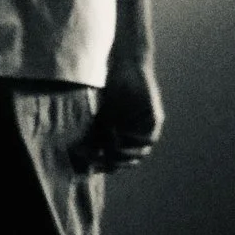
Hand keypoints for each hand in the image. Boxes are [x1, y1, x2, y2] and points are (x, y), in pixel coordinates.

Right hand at [72, 56, 160, 173]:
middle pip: (131, 160)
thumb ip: (96, 133)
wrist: (126, 66)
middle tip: (101, 160)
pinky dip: (134, 139)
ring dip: (126, 154)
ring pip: (142, 152)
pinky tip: (120, 134)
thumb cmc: (113, 89)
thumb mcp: (102, 115)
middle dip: (115, 162)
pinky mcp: (156, 118)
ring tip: (111, 148)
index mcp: (127, 137)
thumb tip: (79, 152)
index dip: (107, 166)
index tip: (92, 167)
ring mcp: (149, 127)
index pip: (119, 160)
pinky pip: (149, 137)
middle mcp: (140, 135)